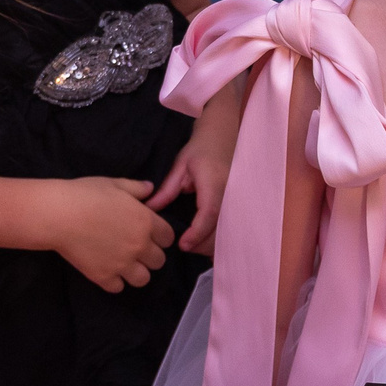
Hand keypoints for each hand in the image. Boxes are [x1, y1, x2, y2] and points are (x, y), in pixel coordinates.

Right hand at [52, 176, 175, 291]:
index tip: (149, 234)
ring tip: (124, 264)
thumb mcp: (114, 184)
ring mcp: (122, 264)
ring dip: (136, 272)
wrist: (58, 215)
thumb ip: (136, 188)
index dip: (160, 236)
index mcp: (146, 222)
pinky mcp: (104, 277)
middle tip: (135, 249)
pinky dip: (114, 281)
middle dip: (150, 256)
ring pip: (143, 279)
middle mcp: (139, 245)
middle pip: (159, 261)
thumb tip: (151, 188)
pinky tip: (106, 270)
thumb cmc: (85, 194)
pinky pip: (118, 288)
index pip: (168, 238)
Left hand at [151, 115, 235, 256]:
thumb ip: (167, 189)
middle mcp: (230, 195)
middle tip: (183, 247)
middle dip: (203, 244)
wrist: (222, 137)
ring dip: (211, 244)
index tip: (182, 244)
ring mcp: (235, 201)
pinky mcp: (236, 205)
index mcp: (214, 184)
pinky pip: (229, 227)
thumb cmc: (200, 149)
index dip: (197, 232)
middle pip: (221, 228)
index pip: (209, 212)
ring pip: (227, 231)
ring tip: (192, 246)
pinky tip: (206, 243)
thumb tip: (149, 210)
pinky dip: (219, 238)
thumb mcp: (180, 165)